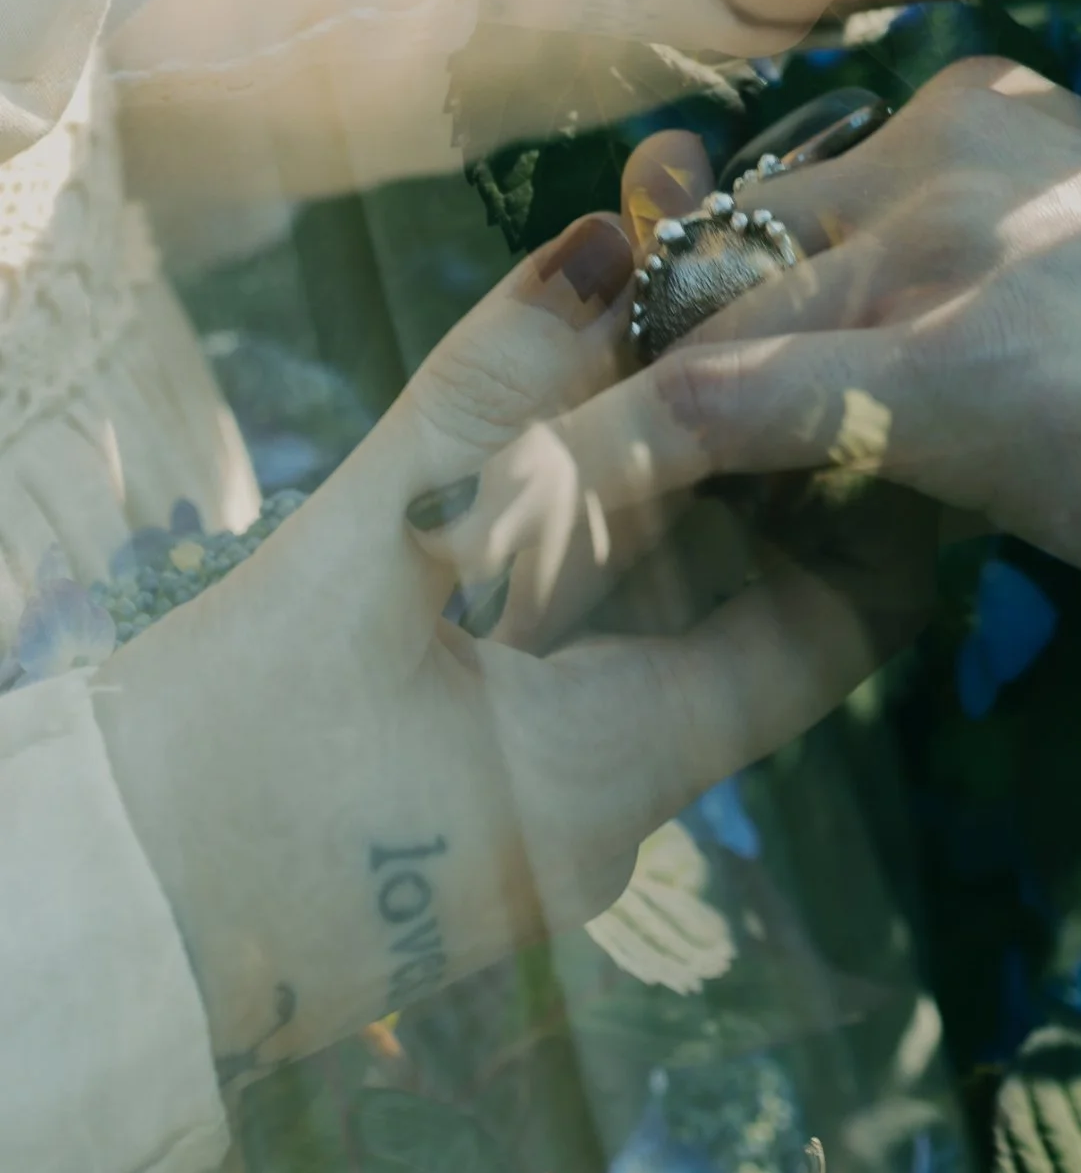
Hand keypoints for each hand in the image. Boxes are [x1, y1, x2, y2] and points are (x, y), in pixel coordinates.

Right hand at [91, 216, 918, 1069]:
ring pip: (660, 624)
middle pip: (748, 607)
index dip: (875, 494)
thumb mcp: (362, 560)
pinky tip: (570, 441)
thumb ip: (488, 400)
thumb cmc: (217, 769)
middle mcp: (616, 808)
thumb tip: (604, 242)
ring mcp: (550, 814)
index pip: (835, 628)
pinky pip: (580, 660)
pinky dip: (590, 554)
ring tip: (669, 332)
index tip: (881, 367)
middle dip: (755, 454)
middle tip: (762, 303)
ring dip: (668, 490)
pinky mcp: (485, 803)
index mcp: (620, 769)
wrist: (108, 930)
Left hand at [415, 83, 1080, 668]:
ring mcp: (952, 246)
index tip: (624, 413)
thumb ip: (1025, 297)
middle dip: (616, 387)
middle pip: (723, 267)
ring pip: (699, 338)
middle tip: (508, 509)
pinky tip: (532, 569)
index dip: (698, 315)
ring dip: (581, 460)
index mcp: (1007, 120)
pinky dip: (606, 494)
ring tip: (482, 566)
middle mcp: (957, 150)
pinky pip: (718, 419)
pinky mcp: (955, 370)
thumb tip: (965, 374)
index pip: (792, 206)